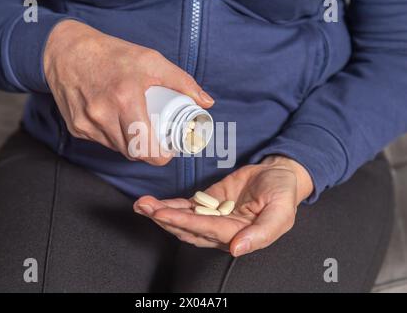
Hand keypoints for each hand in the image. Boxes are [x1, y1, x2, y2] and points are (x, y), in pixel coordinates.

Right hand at [44, 20, 213, 164]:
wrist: (67, 51)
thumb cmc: (112, 54)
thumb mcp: (151, 61)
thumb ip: (182, 81)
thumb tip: (206, 102)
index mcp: (125, 100)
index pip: (146, 149)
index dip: (161, 156)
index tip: (167, 151)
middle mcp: (103, 115)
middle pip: (133, 153)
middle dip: (147, 151)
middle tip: (155, 139)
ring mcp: (87, 124)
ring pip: (117, 149)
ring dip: (130, 144)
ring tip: (136, 126)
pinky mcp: (76, 128)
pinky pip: (101, 142)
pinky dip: (112, 137)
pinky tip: (114, 121)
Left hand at [134, 155, 312, 255]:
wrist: (278, 175)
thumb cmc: (283, 194)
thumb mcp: (281, 213)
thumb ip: (262, 233)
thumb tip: (237, 249)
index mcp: (238, 235)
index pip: (206, 230)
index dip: (184, 223)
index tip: (163, 215)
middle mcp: (221, 230)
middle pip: (187, 228)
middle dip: (164, 219)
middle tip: (144, 207)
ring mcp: (212, 216)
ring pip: (183, 219)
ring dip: (161, 212)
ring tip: (142, 204)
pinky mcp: (208, 202)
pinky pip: (186, 206)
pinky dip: (170, 205)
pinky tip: (154, 203)